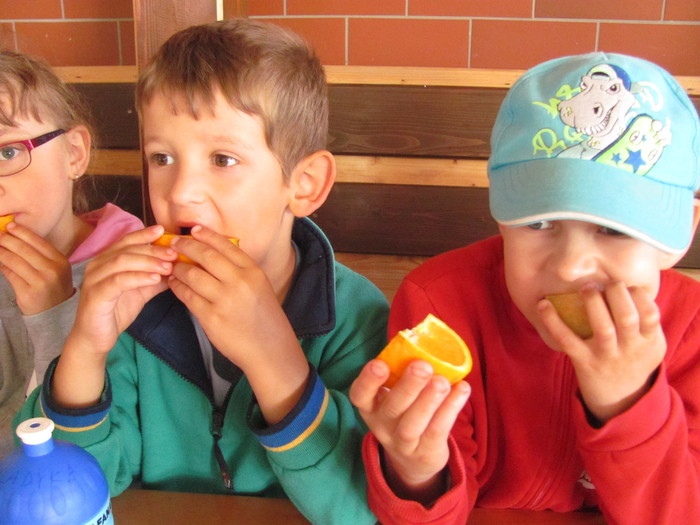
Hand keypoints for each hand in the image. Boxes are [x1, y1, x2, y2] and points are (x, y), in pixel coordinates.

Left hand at [0, 222, 73, 314]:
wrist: (56, 313)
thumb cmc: (54, 287)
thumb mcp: (56, 269)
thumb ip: (41, 254)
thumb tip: (15, 237)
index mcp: (60, 261)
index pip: (38, 241)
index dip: (21, 232)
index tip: (9, 226)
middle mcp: (51, 270)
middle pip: (23, 249)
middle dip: (7, 239)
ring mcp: (39, 282)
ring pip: (14, 261)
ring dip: (1, 251)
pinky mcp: (26, 293)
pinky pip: (9, 274)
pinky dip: (2, 266)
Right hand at [52, 226, 173, 407]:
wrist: (96, 338)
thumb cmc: (116, 311)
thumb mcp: (141, 291)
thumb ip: (155, 277)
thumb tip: (178, 267)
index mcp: (107, 260)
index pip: (126, 240)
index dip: (144, 234)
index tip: (163, 230)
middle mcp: (97, 265)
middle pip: (127, 249)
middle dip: (153, 249)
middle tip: (173, 253)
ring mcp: (94, 278)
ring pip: (122, 261)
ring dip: (148, 262)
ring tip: (168, 266)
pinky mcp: (96, 295)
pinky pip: (118, 281)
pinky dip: (138, 277)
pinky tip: (154, 279)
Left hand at [167, 226, 308, 423]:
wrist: (269, 348)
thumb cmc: (264, 317)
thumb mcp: (260, 286)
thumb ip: (240, 270)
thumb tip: (213, 254)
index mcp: (253, 272)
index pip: (225, 245)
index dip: (206, 235)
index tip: (193, 230)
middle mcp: (239, 282)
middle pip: (205, 255)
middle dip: (186, 246)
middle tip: (175, 243)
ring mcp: (224, 300)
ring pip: (192, 274)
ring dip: (178, 267)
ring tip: (172, 266)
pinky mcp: (211, 317)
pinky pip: (187, 296)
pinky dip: (177, 287)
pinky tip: (174, 284)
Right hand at [350, 358, 469, 502]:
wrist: (413, 460)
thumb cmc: (405, 413)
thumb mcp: (395, 397)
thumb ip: (403, 373)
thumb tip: (427, 341)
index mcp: (370, 407)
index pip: (360, 395)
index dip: (368, 381)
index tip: (380, 364)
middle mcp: (382, 426)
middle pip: (392, 409)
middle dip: (407, 386)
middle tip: (422, 365)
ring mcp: (403, 443)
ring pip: (412, 424)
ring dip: (428, 400)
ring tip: (441, 380)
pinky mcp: (426, 452)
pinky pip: (438, 431)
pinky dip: (451, 409)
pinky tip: (462, 389)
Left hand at [539, 281, 665, 422]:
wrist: (622, 401)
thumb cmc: (634, 361)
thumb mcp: (652, 345)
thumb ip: (647, 322)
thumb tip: (633, 287)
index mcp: (648, 341)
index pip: (650, 315)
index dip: (639, 296)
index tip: (627, 285)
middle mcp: (629, 348)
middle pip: (627, 318)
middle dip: (617, 294)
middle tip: (607, 282)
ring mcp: (606, 356)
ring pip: (603, 328)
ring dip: (594, 304)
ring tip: (586, 287)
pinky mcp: (583, 361)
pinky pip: (567, 340)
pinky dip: (553, 321)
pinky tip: (543, 305)